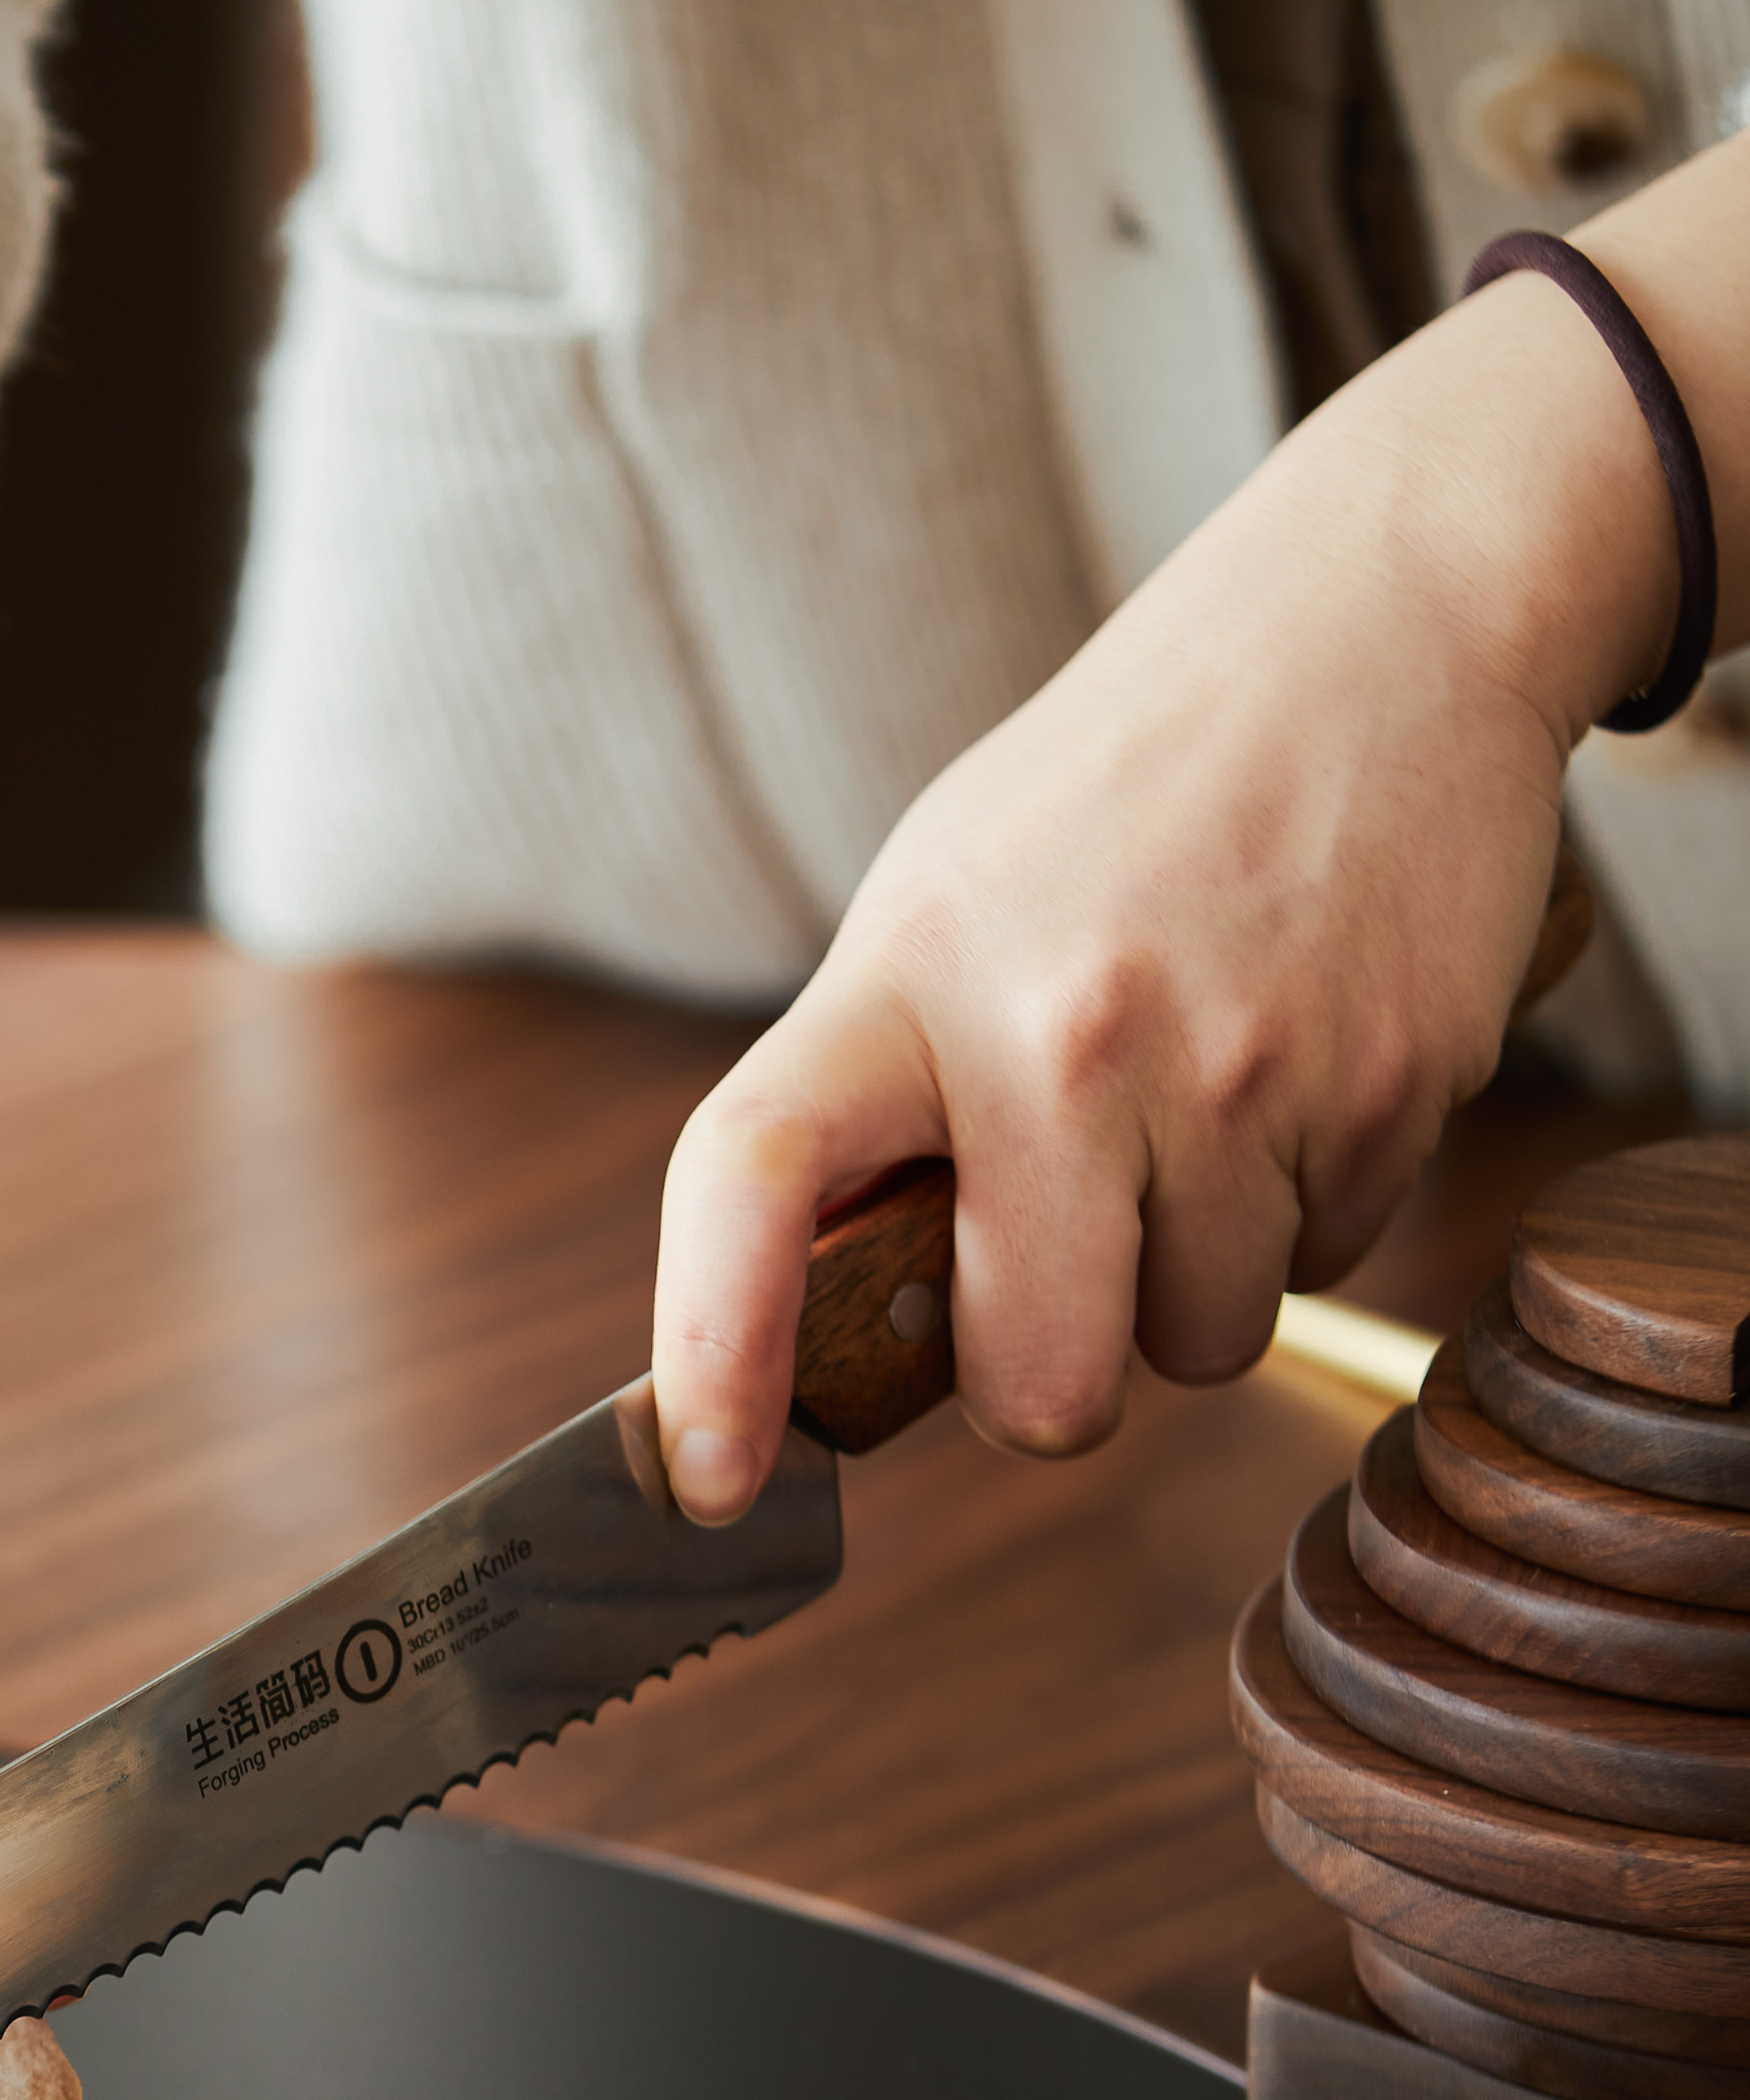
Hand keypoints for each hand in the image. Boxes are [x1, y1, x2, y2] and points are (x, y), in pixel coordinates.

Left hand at [653, 138, 1749, 1513]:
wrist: (1376, 623)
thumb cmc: (1128, 791)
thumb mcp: (943, 901)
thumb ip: (879, 1101)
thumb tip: (817, 1324)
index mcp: (912, 977)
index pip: (752, 1178)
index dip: (712, 1354)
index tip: (704, 1477)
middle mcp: (1068, 1035)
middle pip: (1039, 1384)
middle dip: (1044, 1371)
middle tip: (1052, 1269)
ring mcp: (1245, 1074)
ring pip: (1195, 1346)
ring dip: (1187, 1280)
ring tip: (1191, 1111)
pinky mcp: (1395, 1089)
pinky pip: (1324, 1264)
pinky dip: (1301, 1208)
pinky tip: (1291, 1068)